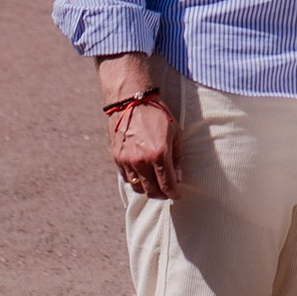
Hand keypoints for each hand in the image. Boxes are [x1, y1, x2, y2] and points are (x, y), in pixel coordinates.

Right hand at [100, 55, 180, 200]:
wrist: (132, 100)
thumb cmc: (157, 114)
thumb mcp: (175, 132)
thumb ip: (178, 157)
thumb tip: (179, 177)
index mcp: (159, 154)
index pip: (167, 184)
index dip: (174, 193)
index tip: (177, 195)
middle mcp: (142, 161)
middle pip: (152, 191)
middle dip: (162, 194)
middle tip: (167, 192)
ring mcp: (127, 161)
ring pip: (138, 187)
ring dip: (147, 189)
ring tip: (154, 185)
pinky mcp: (117, 158)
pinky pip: (127, 178)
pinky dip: (135, 180)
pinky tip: (142, 174)